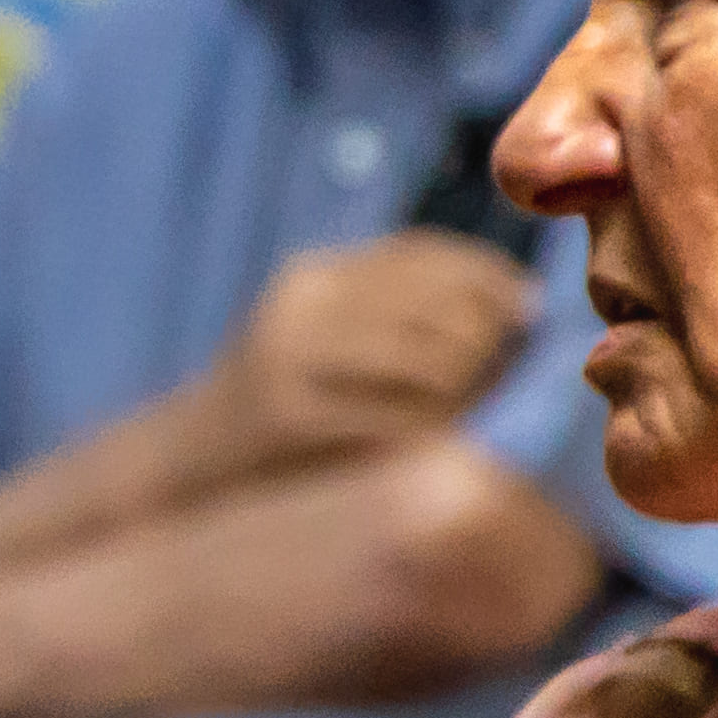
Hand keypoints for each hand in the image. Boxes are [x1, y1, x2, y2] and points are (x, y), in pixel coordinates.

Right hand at [212, 239, 533, 475]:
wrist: (189, 465)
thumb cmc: (287, 410)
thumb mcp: (330, 341)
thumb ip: (404, 317)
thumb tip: (523, 307)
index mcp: (311, 278)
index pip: (421, 252)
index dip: (487, 274)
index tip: (528, 304)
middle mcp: (298, 307)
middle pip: (435, 305)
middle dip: (488, 336)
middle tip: (509, 366)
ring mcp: (289, 361)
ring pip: (430, 362)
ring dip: (472, 387)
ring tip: (477, 406)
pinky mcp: (290, 420)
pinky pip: (401, 420)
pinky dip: (440, 429)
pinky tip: (446, 440)